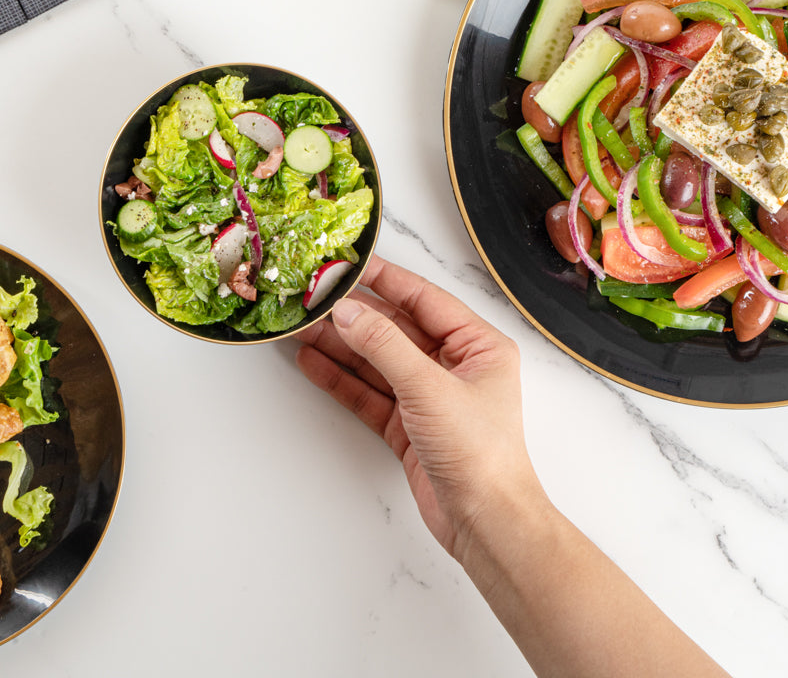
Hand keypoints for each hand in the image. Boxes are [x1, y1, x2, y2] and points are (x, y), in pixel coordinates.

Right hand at [294, 255, 544, 558]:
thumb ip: (384, 345)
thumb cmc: (480, 454)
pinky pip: (369, 392)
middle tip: (313, 298)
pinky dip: (341, 379)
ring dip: (340, 346)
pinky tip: (313, 362)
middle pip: (394, 329)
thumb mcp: (429, 388)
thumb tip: (346, 312)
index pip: (422, 299)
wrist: (485, 524)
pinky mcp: (408, 426)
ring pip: (376, 360)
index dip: (383, 279)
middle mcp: (454, 366)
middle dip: (352, 316)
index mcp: (478, 345)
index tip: (348, 263)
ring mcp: (429, 396)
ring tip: (301, 327)